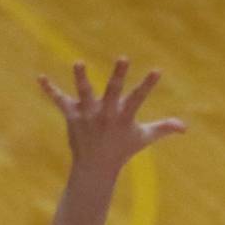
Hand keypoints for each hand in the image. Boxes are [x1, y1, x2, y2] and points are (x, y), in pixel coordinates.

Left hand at [39, 57, 184, 176]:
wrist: (96, 167)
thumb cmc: (122, 150)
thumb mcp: (144, 138)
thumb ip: (163, 128)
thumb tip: (185, 127)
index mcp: (124, 117)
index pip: (139, 97)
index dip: (149, 84)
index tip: (158, 70)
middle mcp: (106, 114)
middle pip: (113, 91)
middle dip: (118, 75)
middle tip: (123, 57)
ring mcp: (88, 115)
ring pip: (84, 93)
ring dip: (81, 78)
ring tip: (78, 62)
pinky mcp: (72, 116)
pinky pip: (59, 101)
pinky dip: (50, 90)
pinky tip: (40, 78)